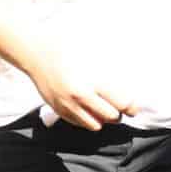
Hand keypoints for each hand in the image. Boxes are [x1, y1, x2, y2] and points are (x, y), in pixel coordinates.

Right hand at [23, 43, 137, 130]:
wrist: (36, 52)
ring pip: (94, 125)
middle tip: (123, 108)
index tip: (135, 107)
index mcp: (91, 81)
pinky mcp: (58, 110)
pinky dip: (88, 120)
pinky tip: (91, 110)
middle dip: (119, 113)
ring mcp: (67, 106)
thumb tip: (129, 74)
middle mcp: (79, 97)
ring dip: (104, 120)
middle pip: (111, 117)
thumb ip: (110, 66)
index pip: (120, 103)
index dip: (131, 106)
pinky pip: (79, 123)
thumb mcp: (92, 52)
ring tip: (107, 110)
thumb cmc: (65, 46)